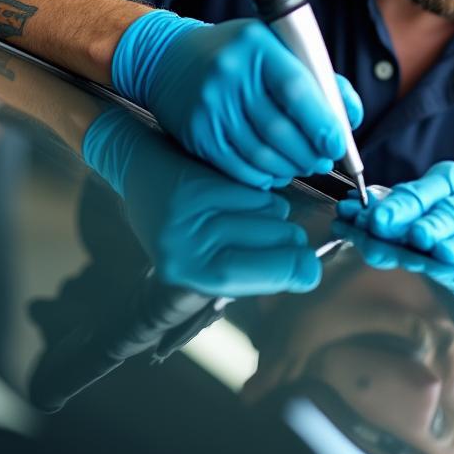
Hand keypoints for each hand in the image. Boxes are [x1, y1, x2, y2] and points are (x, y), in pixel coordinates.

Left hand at [83, 107, 322, 296]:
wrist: (144, 177)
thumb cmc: (182, 232)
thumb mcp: (206, 264)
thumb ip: (251, 272)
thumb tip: (306, 271)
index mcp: (194, 276)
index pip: (267, 274)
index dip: (298, 272)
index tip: (309, 272)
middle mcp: (190, 245)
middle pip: (279, 240)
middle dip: (289, 240)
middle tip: (272, 240)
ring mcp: (194, 212)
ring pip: (275, 212)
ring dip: (273, 215)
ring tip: (244, 216)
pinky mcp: (202, 182)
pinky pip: (260, 190)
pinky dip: (260, 194)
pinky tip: (238, 196)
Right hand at [112, 11, 362, 189]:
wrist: (169, 59)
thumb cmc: (237, 54)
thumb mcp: (277, 48)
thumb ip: (319, 78)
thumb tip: (350, 118)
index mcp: (257, 46)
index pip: (296, 90)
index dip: (322, 123)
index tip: (338, 143)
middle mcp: (229, 75)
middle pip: (280, 130)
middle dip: (311, 153)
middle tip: (325, 159)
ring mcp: (210, 107)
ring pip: (262, 154)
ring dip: (291, 167)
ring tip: (303, 165)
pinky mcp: (198, 134)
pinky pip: (240, 167)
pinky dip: (265, 176)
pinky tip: (276, 171)